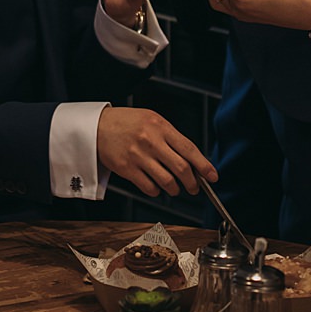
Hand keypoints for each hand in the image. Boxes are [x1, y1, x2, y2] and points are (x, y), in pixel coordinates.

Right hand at [96, 106, 218, 196]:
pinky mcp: (126, 169)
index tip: (213, 176)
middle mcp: (151, 141)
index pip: (190, 149)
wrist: (97, 126)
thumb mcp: (152, 120)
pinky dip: (156, 191)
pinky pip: (149, 187)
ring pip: (167, 181)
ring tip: (174, 188)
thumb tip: (192, 161)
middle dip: (192, 183)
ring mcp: (138, 156)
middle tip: (194, 188)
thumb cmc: (127, 123)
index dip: (204, 166)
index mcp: (161, 126)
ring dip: (175, 189)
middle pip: (182, 168)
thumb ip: (171, 138)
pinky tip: (155, 185)